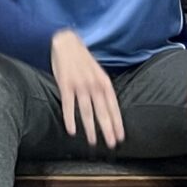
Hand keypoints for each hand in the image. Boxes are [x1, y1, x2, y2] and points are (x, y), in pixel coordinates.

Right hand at [50, 29, 123, 148]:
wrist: (66, 42)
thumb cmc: (82, 59)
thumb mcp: (97, 72)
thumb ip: (101, 88)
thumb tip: (106, 105)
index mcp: (104, 82)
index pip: (113, 106)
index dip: (117, 122)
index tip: (120, 136)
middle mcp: (94, 85)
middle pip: (103, 112)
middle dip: (108, 129)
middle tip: (111, 144)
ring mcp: (80, 85)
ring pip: (87, 111)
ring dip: (91, 128)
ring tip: (93, 141)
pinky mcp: (66, 85)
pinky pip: (69, 106)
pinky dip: (70, 119)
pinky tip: (72, 130)